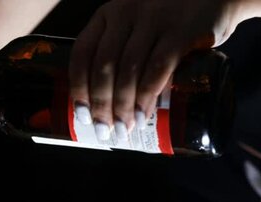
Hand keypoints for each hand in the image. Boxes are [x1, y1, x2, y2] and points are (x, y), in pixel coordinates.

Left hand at [68, 0, 244, 139]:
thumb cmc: (171, 20)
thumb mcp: (136, 27)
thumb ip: (121, 54)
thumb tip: (106, 106)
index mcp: (108, 15)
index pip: (82, 53)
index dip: (79, 88)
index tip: (83, 115)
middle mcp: (126, 12)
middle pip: (104, 66)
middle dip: (102, 104)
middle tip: (106, 130)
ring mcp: (153, 19)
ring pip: (129, 69)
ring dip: (124, 104)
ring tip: (125, 127)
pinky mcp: (182, 29)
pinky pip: (158, 67)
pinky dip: (148, 94)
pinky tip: (144, 113)